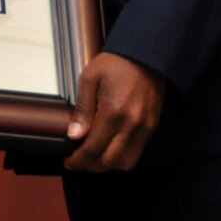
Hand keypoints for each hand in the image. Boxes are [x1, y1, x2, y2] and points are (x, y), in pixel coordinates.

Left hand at [63, 51, 165, 171]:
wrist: (147, 55)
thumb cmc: (116, 63)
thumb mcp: (91, 78)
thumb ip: (83, 109)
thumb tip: (74, 135)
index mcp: (113, 112)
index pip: (93, 149)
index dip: (78, 160)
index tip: (69, 161)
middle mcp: (131, 125)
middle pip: (109, 162)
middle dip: (91, 166)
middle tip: (79, 161)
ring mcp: (144, 128)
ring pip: (126, 162)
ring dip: (108, 165)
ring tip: (94, 157)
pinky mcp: (152, 127)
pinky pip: (137, 152)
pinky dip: (122, 156)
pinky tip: (110, 147)